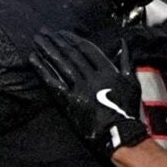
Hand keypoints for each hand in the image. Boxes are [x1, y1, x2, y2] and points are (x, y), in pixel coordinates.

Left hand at [28, 30, 146, 154]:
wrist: (120, 134)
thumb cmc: (127, 109)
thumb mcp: (132, 82)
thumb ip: (126, 60)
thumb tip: (123, 42)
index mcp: (107, 71)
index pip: (86, 49)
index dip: (72, 39)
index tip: (61, 32)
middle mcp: (92, 77)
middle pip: (71, 54)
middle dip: (56, 41)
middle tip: (44, 32)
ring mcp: (80, 89)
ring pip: (61, 64)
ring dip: (48, 50)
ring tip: (37, 39)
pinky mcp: (70, 102)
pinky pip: (54, 83)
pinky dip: (43, 70)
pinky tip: (33, 59)